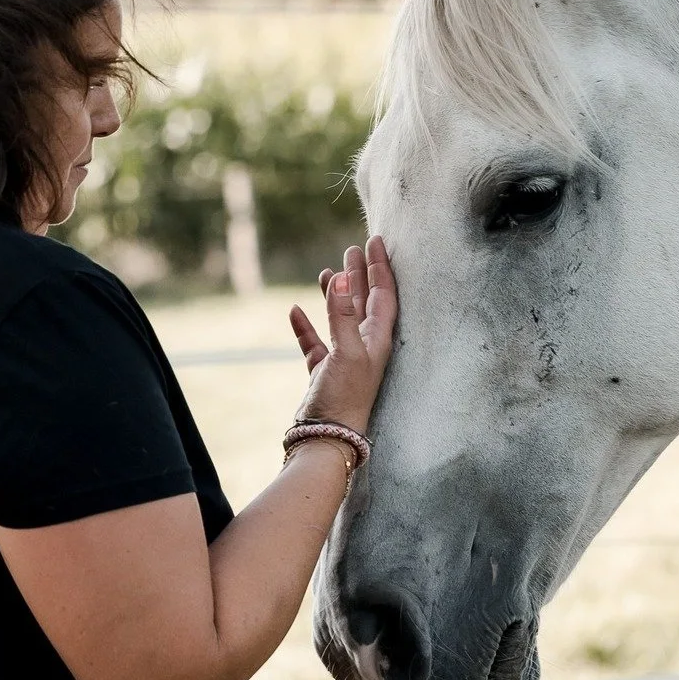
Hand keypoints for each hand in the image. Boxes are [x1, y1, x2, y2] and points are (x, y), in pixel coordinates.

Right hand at [287, 236, 397, 433]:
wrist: (327, 438)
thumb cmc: (345, 397)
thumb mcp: (346, 351)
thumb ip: (343, 313)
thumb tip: (342, 274)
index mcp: (378, 339)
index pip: (383, 294)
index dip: (380, 266)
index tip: (374, 241)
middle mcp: (365, 346)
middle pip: (364, 302)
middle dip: (360, 274)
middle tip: (353, 249)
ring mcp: (343, 359)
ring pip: (340, 318)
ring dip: (335, 296)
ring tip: (327, 273)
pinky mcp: (323, 372)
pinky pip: (314, 341)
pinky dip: (306, 325)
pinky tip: (295, 311)